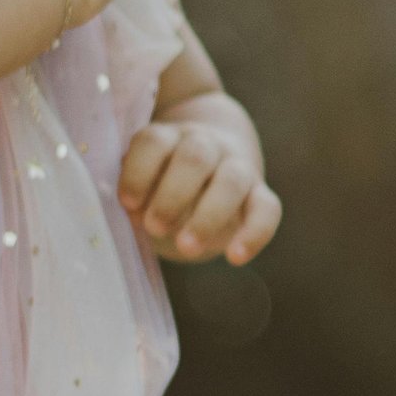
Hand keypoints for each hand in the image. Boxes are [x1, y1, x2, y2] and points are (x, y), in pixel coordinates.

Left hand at [120, 93, 281, 264]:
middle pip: (195, 157)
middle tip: (154, 227)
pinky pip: (267, 208)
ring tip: (187, 247)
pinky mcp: (260, 194)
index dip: (139, 171)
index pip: (154, 142)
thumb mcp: (145, 187)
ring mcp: (237, 167)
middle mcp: (206, 145)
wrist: (212, 171)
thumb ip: (137, 198)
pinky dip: (254, 233)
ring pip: (232, 180)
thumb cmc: (164, 186)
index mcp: (169, 138)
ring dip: (208, 215)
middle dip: (173, 194)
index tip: (127, 203)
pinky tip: (235, 257)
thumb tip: (135, 211)